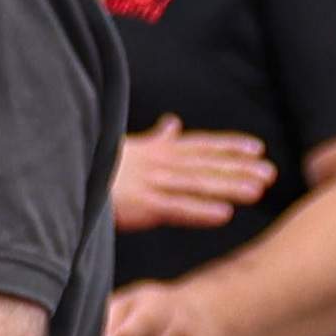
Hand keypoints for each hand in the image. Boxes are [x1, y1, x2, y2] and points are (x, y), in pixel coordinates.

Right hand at [109, 119, 273, 237]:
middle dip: (239, 168)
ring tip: (258, 191)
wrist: (65, 177)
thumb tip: (174, 121)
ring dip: (229, 187)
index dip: (228, 146)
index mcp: (157, 150)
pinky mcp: (141, 205)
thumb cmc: (97, 163)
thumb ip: (157, 138)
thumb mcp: (130, 146)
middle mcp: (158, 163)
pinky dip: (201, 210)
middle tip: (270, 172)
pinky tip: (225, 214)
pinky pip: (176, 208)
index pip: (199, 146)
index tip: (257, 148)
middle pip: (205, 164)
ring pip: (197, 184)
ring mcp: (151, 183)